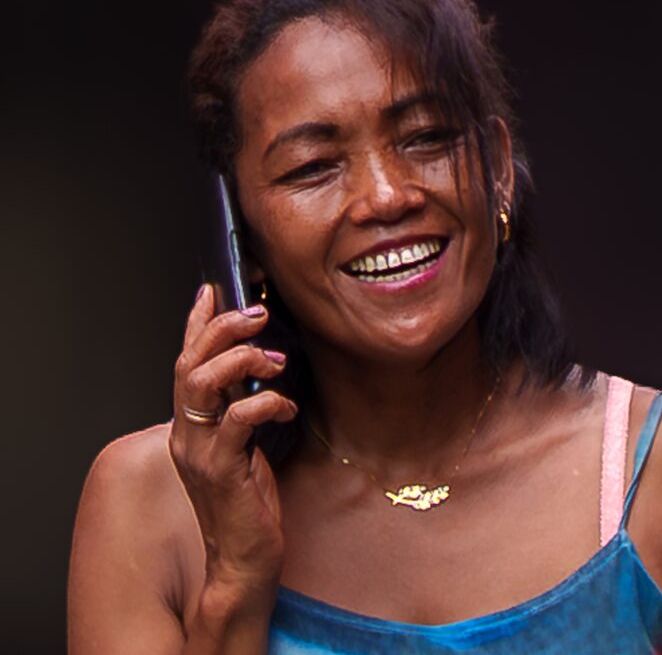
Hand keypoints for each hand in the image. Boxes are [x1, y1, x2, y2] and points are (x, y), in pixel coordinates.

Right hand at [169, 284, 296, 606]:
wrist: (242, 559)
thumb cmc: (248, 500)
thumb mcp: (244, 443)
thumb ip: (242, 407)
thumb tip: (261, 367)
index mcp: (190, 424)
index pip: (185, 362)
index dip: (195, 323)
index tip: (211, 291)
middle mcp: (185, 434)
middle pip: (189, 363)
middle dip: (222, 329)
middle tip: (257, 314)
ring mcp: (198, 452)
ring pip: (203, 384)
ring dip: (242, 361)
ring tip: (275, 361)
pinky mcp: (221, 471)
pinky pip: (239, 420)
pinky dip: (267, 402)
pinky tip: (288, 405)